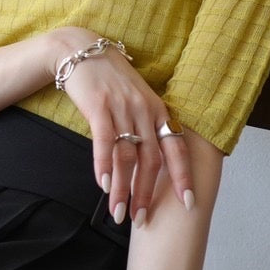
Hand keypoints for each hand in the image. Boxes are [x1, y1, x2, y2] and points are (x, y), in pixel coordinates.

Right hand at [50, 29, 193, 225]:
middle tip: (141, 220)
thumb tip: (147, 162)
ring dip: (124, 188)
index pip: (177, 148)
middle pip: (152, 159)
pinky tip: (103, 184)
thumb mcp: (136, 99)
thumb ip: (144, 126)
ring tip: (118, 212)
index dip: (183, 177)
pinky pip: (104, 141)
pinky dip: (104, 165)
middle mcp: (144, 110)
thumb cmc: (109, 79)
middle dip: (147, 193)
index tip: (188, 203)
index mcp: (158, 110)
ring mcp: (122, 107)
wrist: (82, 50)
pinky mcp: (99, 106)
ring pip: (128, 156)